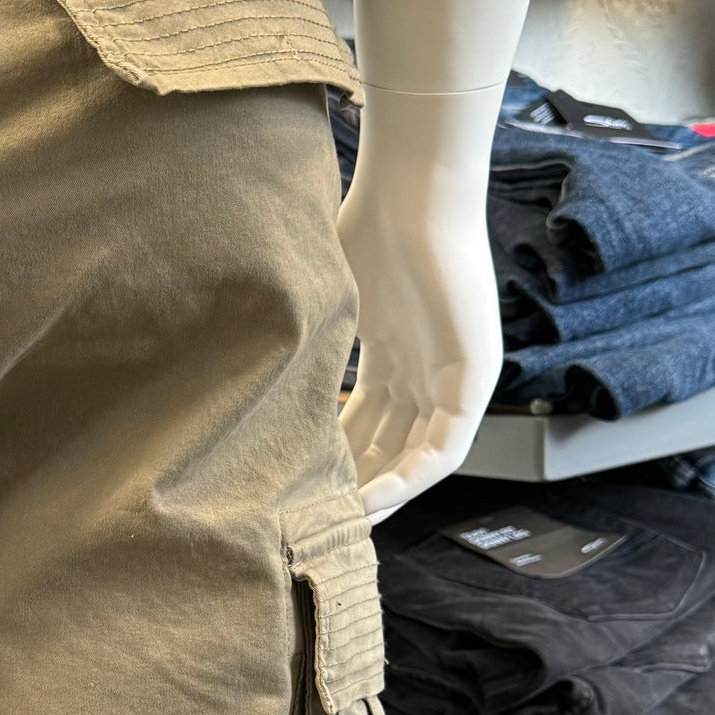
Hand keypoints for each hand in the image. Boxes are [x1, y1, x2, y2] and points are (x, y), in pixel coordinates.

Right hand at [335, 89, 504, 518]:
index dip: (334, 457)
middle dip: (355, 485)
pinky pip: (447, 447)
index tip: (297, 486)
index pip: (365, 421)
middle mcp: (424, 368)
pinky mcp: (474, 376)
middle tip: (315, 521)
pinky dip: (412, 477)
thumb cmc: (367, 223)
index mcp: (392, 349)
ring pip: (417, 455)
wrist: (412, 190)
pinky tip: (374, 500)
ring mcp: (452, 374)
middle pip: (389, 444)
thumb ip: (303, 340)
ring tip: (342, 524)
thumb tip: (240, 366)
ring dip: (383, 493)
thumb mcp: (325, 298)